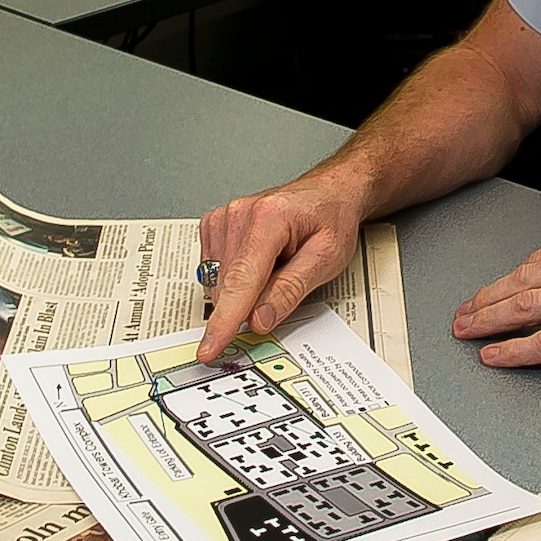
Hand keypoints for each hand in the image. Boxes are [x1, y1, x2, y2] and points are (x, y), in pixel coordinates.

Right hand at [196, 173, 366, 360]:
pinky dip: (235, 278)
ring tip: (276, 264)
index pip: (240, 281)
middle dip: (251, 302)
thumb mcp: (327, 259)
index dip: (224, 321)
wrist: (328, 193)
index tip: (210, 347)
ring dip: (244, 289)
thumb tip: (258, 320)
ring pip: (218, 283)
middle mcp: (238, 214)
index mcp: (268, 218)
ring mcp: (223, 218)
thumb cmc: (330, 219)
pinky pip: (214, 272)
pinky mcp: (214, 226)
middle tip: (286, 279)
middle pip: (228, 286)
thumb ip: (290, 290)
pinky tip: (259, 262)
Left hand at [451, 225, 540, 380]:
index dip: (506, 280)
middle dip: (486, 299)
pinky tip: (497, 356)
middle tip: (462, 316)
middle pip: (525, 279)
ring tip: (468, 334)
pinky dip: (516, 350)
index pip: (539, 260)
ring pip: (530, 306)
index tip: (487, 293)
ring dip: (491, 322)